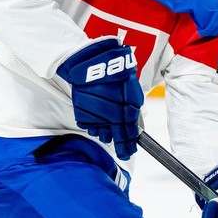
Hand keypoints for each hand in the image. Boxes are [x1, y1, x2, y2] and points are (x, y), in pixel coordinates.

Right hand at [57, 38, 143, 159]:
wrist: (93, 64)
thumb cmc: (116, 76)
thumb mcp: (133, 93)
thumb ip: (134, 112)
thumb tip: (135, 127)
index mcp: (125, 114)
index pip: (127, 138)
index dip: (127, 148)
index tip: (128, 152)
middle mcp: (109, 120)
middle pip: (112, 139)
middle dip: (116, 140)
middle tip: (119, 139)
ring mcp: (94, 118)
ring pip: (100, 134)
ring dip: (104, 130)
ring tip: (106, 118)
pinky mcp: (82, 115)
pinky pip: (89, 127)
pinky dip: (93, 124)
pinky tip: (96, 114)